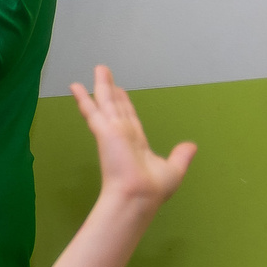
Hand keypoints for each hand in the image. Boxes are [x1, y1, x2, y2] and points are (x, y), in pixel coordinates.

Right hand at [72, 64, 194, 209]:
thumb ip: (181, 156)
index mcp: (136, 144)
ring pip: (105, 104)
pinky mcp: (104, 132)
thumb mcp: (173, 170)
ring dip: (100, 86)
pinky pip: (93, 111)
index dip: (124, 104)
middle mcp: (123, 135)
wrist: (139, 197)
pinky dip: (83, 98)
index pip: (129, 118)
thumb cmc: (153, 189)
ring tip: (98, 69)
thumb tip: (191, 146)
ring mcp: (111, 132)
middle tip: (104, 73)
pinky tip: (75, 86)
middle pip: (115, 107)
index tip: (119, 92)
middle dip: (110, 90)